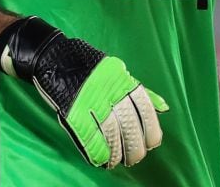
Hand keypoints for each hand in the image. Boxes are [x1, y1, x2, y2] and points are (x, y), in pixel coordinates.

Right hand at [0, 17, 167, 167]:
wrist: (56, 57)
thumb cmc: (91, 68)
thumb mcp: (119, 73)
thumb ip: (141, 92)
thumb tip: (164, 108)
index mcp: (122, 80)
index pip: (143, 107)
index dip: (151, 127)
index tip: (153, 143)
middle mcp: (109, 90)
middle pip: (128, 123)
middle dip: (135, 144)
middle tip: (137, 157)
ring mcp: (91, 101)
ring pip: (110, 132)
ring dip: (117, 151)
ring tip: (120, 161)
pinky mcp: (72, 111)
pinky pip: (88, 135)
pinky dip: (97, 150)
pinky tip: (102, 160)